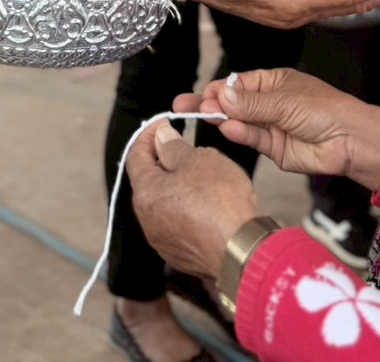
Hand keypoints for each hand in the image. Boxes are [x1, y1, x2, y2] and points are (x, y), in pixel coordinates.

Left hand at [126, 123, 261, 279]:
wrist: (244, 250)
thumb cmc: (222, 202)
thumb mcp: (198, 159)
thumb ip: (173, 146)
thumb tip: (161, 138)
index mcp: (146, 194)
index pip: (136, 156)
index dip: (148, 135)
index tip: (163, 124)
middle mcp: (148, 222)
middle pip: (148, 182)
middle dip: (163, 161)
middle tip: (183, 146)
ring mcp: (164, 242)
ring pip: (164, 204)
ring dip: (176, 186)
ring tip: (200, 174)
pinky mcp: (181, 256)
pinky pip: (178, 225)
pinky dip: (187, 209)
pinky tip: (207, 202)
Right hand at [174, 68, 379, 191]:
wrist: (350, 141)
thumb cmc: (325, 109)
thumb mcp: (285, 100)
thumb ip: (251, 103)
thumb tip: (221, 96)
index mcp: (273, 82)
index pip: (238, 83)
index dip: (218, 88)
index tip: (200, 94)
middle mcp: (269, 103)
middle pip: (233, 103)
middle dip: (210, 104)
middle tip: (184, 106)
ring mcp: (270, 126)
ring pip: (239, 122)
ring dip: (221, 118)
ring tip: (202, 115)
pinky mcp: (273, 149)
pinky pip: (251, 139)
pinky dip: (238, 134)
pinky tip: (226, 128)